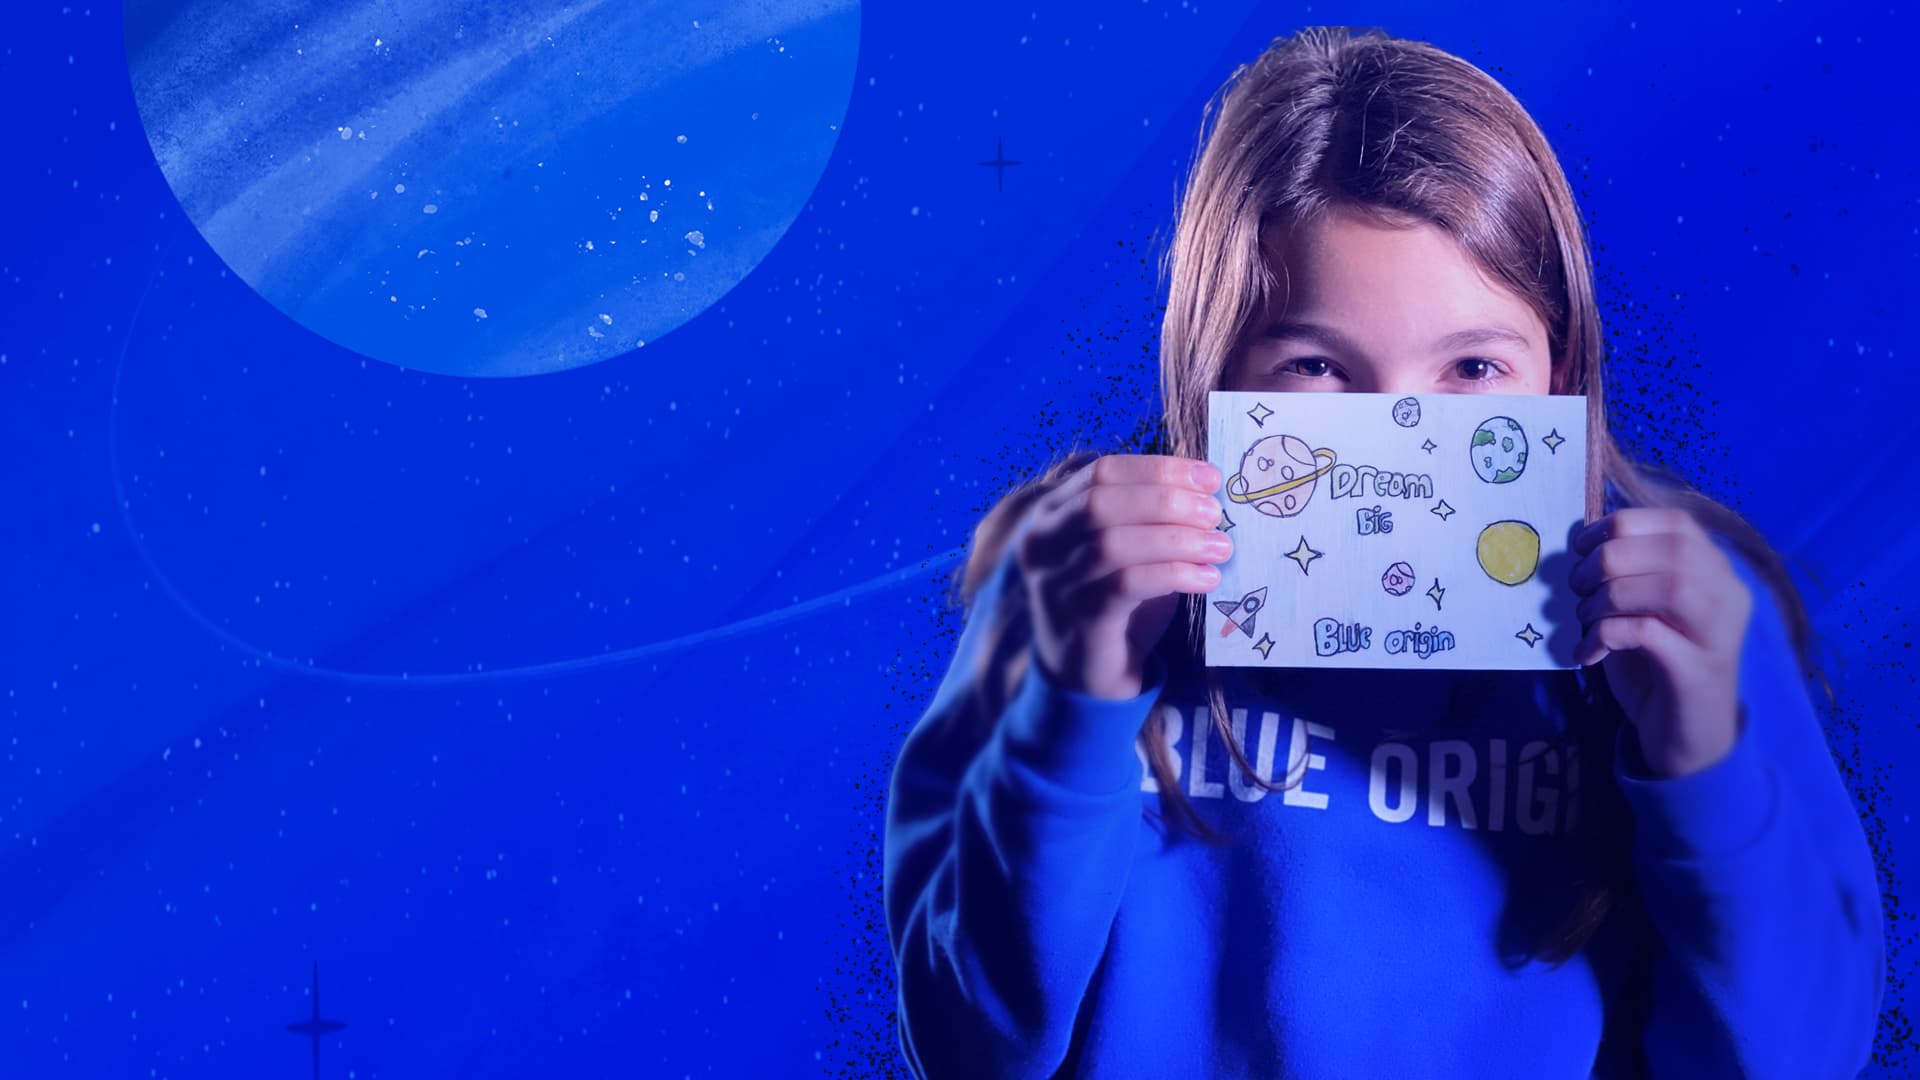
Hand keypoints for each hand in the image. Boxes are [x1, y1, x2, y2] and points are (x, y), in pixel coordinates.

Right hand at [1015, 454, 1229, 699]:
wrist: (1086, 673)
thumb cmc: (1111, 600)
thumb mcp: (1124, 548)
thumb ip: (1146, 517)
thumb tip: (1204, 492)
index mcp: (1051, 514)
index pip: (1102, 472)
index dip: (1159, 469)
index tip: (1209, 477)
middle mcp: (1043, 543)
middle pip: (1102, 502)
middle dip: (1166, 500)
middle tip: (1214, 512)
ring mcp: (1056, 583)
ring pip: (1113, 543)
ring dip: (1176, 538)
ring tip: (1219, 546)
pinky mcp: (1079, 619)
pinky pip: (1126, 585)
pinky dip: (1174, 575)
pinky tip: (1207, 579)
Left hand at [1569, 508, 1752, 777]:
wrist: (1686, 739)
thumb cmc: (1656, 668)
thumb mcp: (1639, 611)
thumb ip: (1627, 574)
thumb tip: (1582, 541)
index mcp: (1716, 573)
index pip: (1677, 524)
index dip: (1622, 524)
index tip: (1581, 545)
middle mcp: (1728, 597)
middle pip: (1673, 549)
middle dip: (1610, 558)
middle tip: (1577, 585)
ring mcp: (1719, 635)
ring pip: (1671, 586)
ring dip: (1610, 595)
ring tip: (1584, 618)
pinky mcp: (1699, 672)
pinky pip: (1650, 634)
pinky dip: (1607, 634)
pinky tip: (1589, 652)